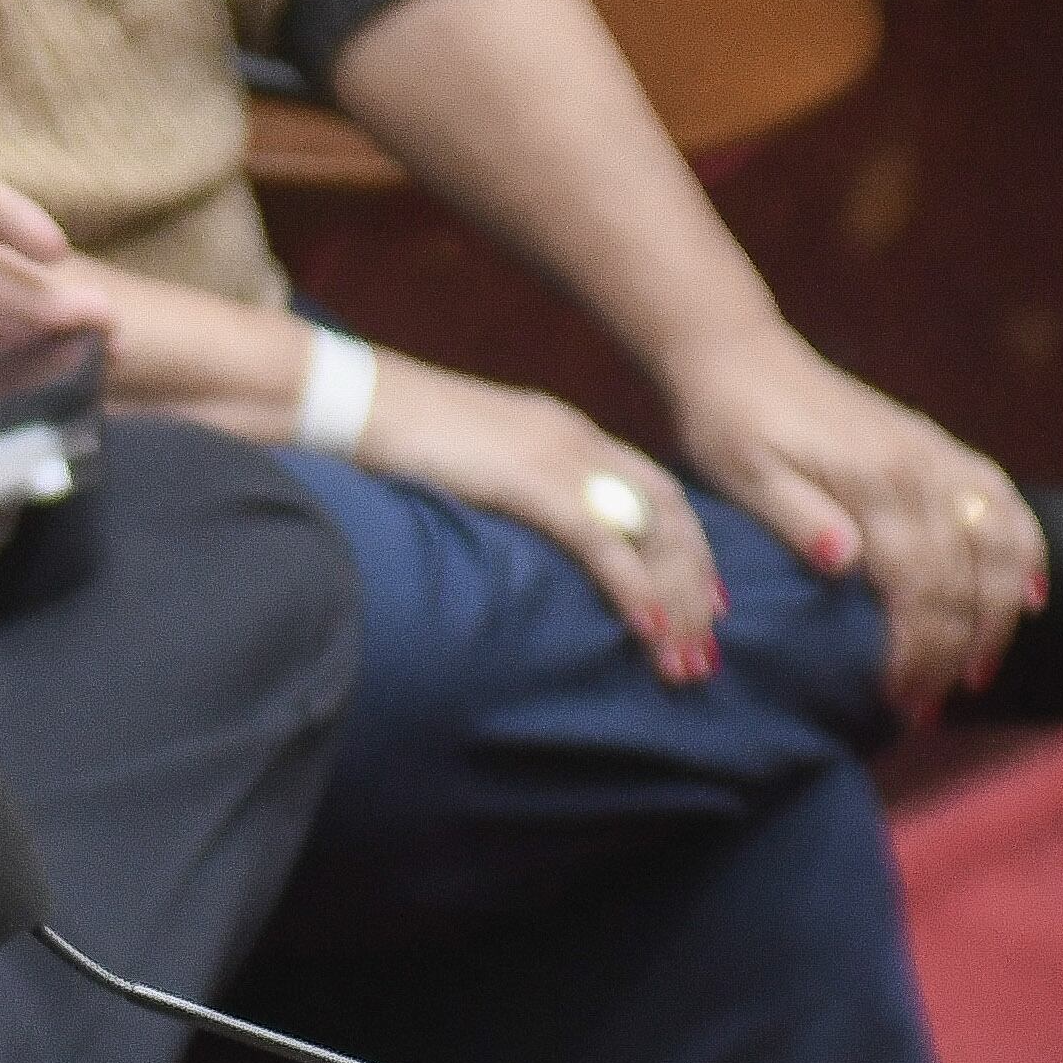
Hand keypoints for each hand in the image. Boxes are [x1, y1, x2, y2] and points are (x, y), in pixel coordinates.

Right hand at [348, 353, 725, 683]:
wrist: (358, 400)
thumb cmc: (399, 435)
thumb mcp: (478, 460)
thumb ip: (516, 488)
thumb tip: (531, 534)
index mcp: (567, 433)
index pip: (655, 491)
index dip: (687, 550)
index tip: (704, 602)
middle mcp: (578, 442)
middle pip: (669, 516)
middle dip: (693, 588)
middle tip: (703, 649)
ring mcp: (559, 459)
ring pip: (648, 534)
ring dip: (673, 603)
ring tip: (683, 662)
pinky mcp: (533, 482)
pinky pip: (602, 542)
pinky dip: (633, 588)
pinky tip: (647, 630)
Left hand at [666, 330, 1040, 715]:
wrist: (738, 355)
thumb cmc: (729, 423)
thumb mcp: (743, 473)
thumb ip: (795, 517)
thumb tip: (846, 563)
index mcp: (874, 481)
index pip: (919, 586)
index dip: (917, 651)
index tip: (898, 700)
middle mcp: (920, 467)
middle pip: (964, 577)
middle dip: (952, 651)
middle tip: (923, 709)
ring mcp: (936, 455)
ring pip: (1001, 542)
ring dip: (998, 614)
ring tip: (976, 672)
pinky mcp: (937, 447)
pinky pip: (1003, 501)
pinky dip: (1025, 552)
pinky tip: (1027, 598)